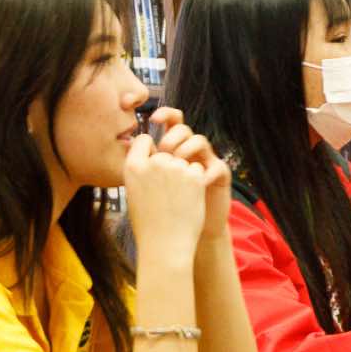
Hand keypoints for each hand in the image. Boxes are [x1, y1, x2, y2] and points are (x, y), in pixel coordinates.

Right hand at [124, 130, 208, 262]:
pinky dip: (196, 182)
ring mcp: (175, 168)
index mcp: (133, 167)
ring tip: (176, 200)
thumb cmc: (148, 224)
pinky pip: (197, 169)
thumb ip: (141, 171)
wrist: (166, 245)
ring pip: (183, 161)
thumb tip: (151, 154)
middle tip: (166, 194)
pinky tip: (188, 200)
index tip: (153, 162)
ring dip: (183, 175)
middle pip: (166, 153)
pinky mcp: (194, 176)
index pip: (143, 140)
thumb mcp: (133, 193)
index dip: (150, 150)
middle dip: (169, 168)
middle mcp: (153, 163)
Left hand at [147, 106, 231, 243]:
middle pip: (183, 128)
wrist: (180, 237)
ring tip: (178, 166)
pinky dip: (205, 174)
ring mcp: (204, 162)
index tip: (153, 119)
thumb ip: (142, 163)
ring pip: (200, 141)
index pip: (170, 122)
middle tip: (164, 151)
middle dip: (172, 136)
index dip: (164, 115)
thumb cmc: (160, 210)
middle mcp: (188, 152)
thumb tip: (131, 146)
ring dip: (187, 150)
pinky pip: (216, 166)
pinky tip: (197, 184)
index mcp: (171, 149)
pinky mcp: (219, 176)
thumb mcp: (147, 184)